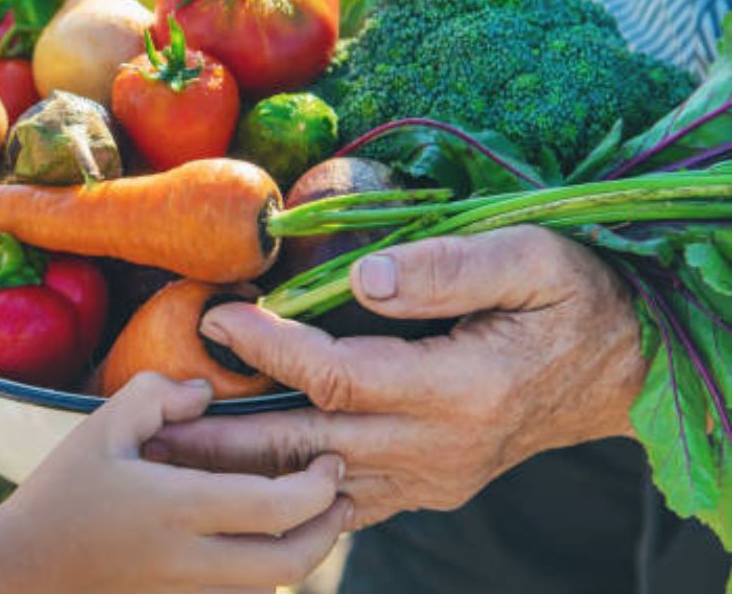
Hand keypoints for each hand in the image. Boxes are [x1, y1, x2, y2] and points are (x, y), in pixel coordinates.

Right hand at [0, 374, 348, 593]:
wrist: (19, 572)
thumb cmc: (59, 494)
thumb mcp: (101, 426)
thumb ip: (158, 394)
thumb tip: (206, 392)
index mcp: (175, 508)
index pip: (273, 507)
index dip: (318, 488)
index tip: (329, 462)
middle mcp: (188, 561)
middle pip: (289, 564)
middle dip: (329, 531)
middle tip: (342, 499)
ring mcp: (183, 593)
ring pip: (269, 587)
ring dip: (300, 555)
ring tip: (312, 519)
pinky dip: (264, 575)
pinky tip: (262, 546)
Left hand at [147, 226, 645, 529]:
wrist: (615, 368)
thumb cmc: (571, 301)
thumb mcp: (531, 257)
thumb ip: (449, 267)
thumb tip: (361, 278)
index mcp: (461, 388)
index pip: (337, 374)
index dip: (270, 348)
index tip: (218, 317)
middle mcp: (438, 448)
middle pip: (304, 447)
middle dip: (221, 435)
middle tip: (150, 421)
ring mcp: (428, 479)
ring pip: (311, 485)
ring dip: (237, 474)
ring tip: (168, 459)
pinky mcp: (422, 490)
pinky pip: (340, 506)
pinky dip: (282, 497)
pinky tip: (231, 488)